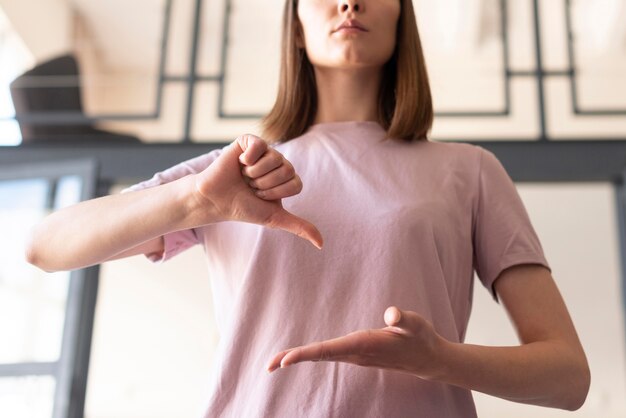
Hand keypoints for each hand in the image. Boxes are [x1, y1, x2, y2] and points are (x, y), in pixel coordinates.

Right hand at [194, 134, 322, 248]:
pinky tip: (239, 163)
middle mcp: (279, 163)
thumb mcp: (274, 218)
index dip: (276, 194)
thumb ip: (299, 227)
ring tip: (244, 176)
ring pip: (274, 158)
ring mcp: (265, 150)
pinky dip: (247, 158)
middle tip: (251, 186)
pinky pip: (259, 146)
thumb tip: (321, 244)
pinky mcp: (250, 141)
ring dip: (255, 173)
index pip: (296, 184)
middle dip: (265, 184)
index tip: (261, 197)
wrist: (217, 200)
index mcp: (287, 178)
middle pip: (287, 170)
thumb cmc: (244, 208)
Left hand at [266, 306, 444, 378]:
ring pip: (322, 356)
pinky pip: (328, 355)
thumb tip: (391, 314)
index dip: (307, 354)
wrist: (428, 359)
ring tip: (276, 361)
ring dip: (299, 357)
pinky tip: (301, 355)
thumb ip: (403, 318)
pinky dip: (311, 355)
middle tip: (269, 364)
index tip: (286, 360)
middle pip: (320, 356)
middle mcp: (356, 353)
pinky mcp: (357, 353)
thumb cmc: (421, 338)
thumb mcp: (416, 324)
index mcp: (365, 345)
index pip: (330, 350)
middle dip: (294, 358)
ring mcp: (356, 355)